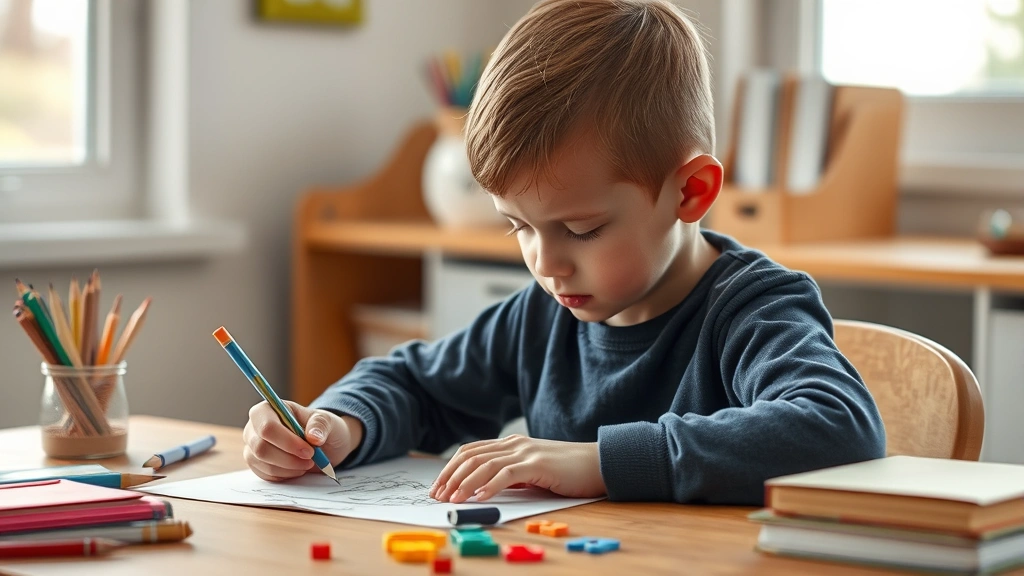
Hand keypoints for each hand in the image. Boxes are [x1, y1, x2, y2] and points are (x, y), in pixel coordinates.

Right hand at [243, 400, 362, 481]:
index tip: (309, 450)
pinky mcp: (256, 464)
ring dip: (290, 467)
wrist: (321, 444)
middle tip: (311, 459)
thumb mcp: (327, 421)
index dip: (287, 442)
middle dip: (289, 458)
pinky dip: (286, 475)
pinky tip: (298, 468)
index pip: (267, 427)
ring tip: (308, 463)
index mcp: (267, 409)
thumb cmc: (319, 428)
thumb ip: (320, 425)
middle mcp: (254, 427)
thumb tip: (313, 436)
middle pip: (261, 448)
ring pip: (263, 464)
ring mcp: (253, 447)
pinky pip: (266, 475)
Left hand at [429, 435, 606, 502]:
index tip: (438, 486)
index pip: (471, 451)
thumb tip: (481, 490)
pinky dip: (490, 486)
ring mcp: (526, 452)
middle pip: (472, 456)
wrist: (598, 464)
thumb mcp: (532, 472)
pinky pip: (507, 474)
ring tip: (453, 499)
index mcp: (511, 444)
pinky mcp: (538, 465)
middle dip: (450, 476)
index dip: (450, 468)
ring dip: (465, 483)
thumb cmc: (566, 472)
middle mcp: (514, 444)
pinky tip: (479, 498)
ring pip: (485, 464)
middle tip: (438, 495)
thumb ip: (510, 476)